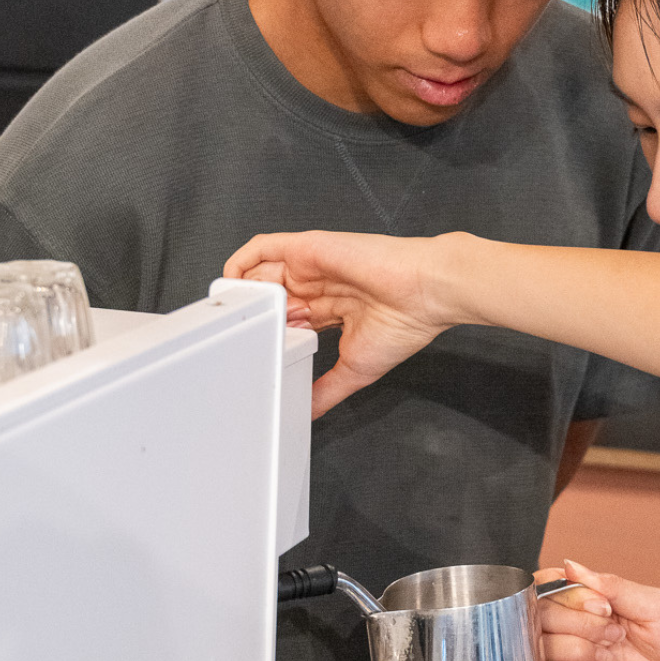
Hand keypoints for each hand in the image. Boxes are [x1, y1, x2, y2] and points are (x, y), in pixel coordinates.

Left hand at [223, 229, 456, 415]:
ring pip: (262, 272)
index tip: (258, 350)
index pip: (287, 319)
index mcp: (331, 309)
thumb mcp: (355, 369)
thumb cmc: (404, 323)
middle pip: (270, 296)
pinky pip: (264, 246)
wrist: (424, 293)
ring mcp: (312, 265)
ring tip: (240, 312)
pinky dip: (243, 260)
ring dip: (245, 289)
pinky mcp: (308, 247)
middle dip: (255, 314)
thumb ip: (327, 390)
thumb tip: (309, 414)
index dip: (270, 333)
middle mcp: (319, 285)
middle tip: (244, 334)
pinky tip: (235, 279)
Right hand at [537, 560, 659, 660]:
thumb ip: (612, 586)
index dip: (559, 589)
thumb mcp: (656, 604)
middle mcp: (580, 633)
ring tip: (605, 656)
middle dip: (573, 619)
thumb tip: (570, 566)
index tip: (594, 601)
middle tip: (610, 630)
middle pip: (541, 616)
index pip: (550, 589)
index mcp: (595, 606)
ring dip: (571, 647)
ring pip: (539, 648)